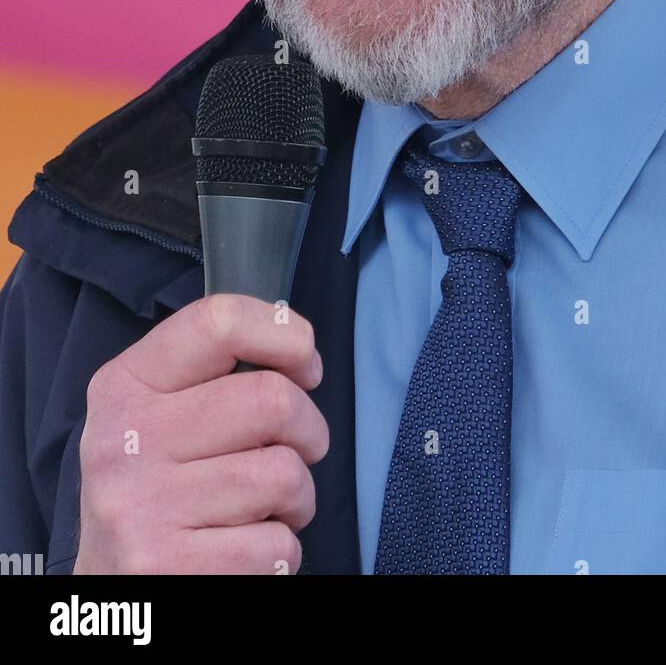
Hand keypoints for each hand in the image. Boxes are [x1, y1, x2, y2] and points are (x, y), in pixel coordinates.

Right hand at [72, 293, 327, 574]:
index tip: (305, 367)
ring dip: (297, 498)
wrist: (110, 590)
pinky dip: (278, 551)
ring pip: (285, 475)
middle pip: (272, 400)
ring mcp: (141, 508)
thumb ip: (212, 372)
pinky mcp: (169, 568)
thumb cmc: (157, 489)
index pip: (219, 323)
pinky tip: (241, 550)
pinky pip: (277, 545)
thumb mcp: (156, 414)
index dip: (286, 336)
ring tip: (263, 508)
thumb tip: (298, 350)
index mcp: (124, 386)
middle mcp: (125, 441)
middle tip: (297, 449)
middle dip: (308, 430)